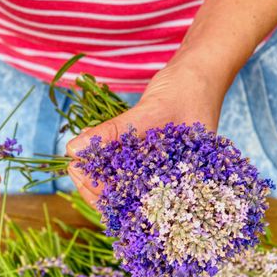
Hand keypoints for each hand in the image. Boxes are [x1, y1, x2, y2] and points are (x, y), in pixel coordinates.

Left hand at [66, 54, 226, 204]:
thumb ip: (115, 131)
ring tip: (78, 157)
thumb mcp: (152, 111)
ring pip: (124, 182)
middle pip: (127, 198)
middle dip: (96, 184)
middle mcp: (169, 181)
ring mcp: (160, 168)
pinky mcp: (152, 154)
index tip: (78, 173)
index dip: (103, 194)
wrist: (202, 71)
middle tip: (73, 166)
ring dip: (99, 171)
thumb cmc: (189, 90)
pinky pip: (126, 163)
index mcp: (179, 183)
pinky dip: (108, 157)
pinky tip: (92, 149)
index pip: (135, 205)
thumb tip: (74, 150)